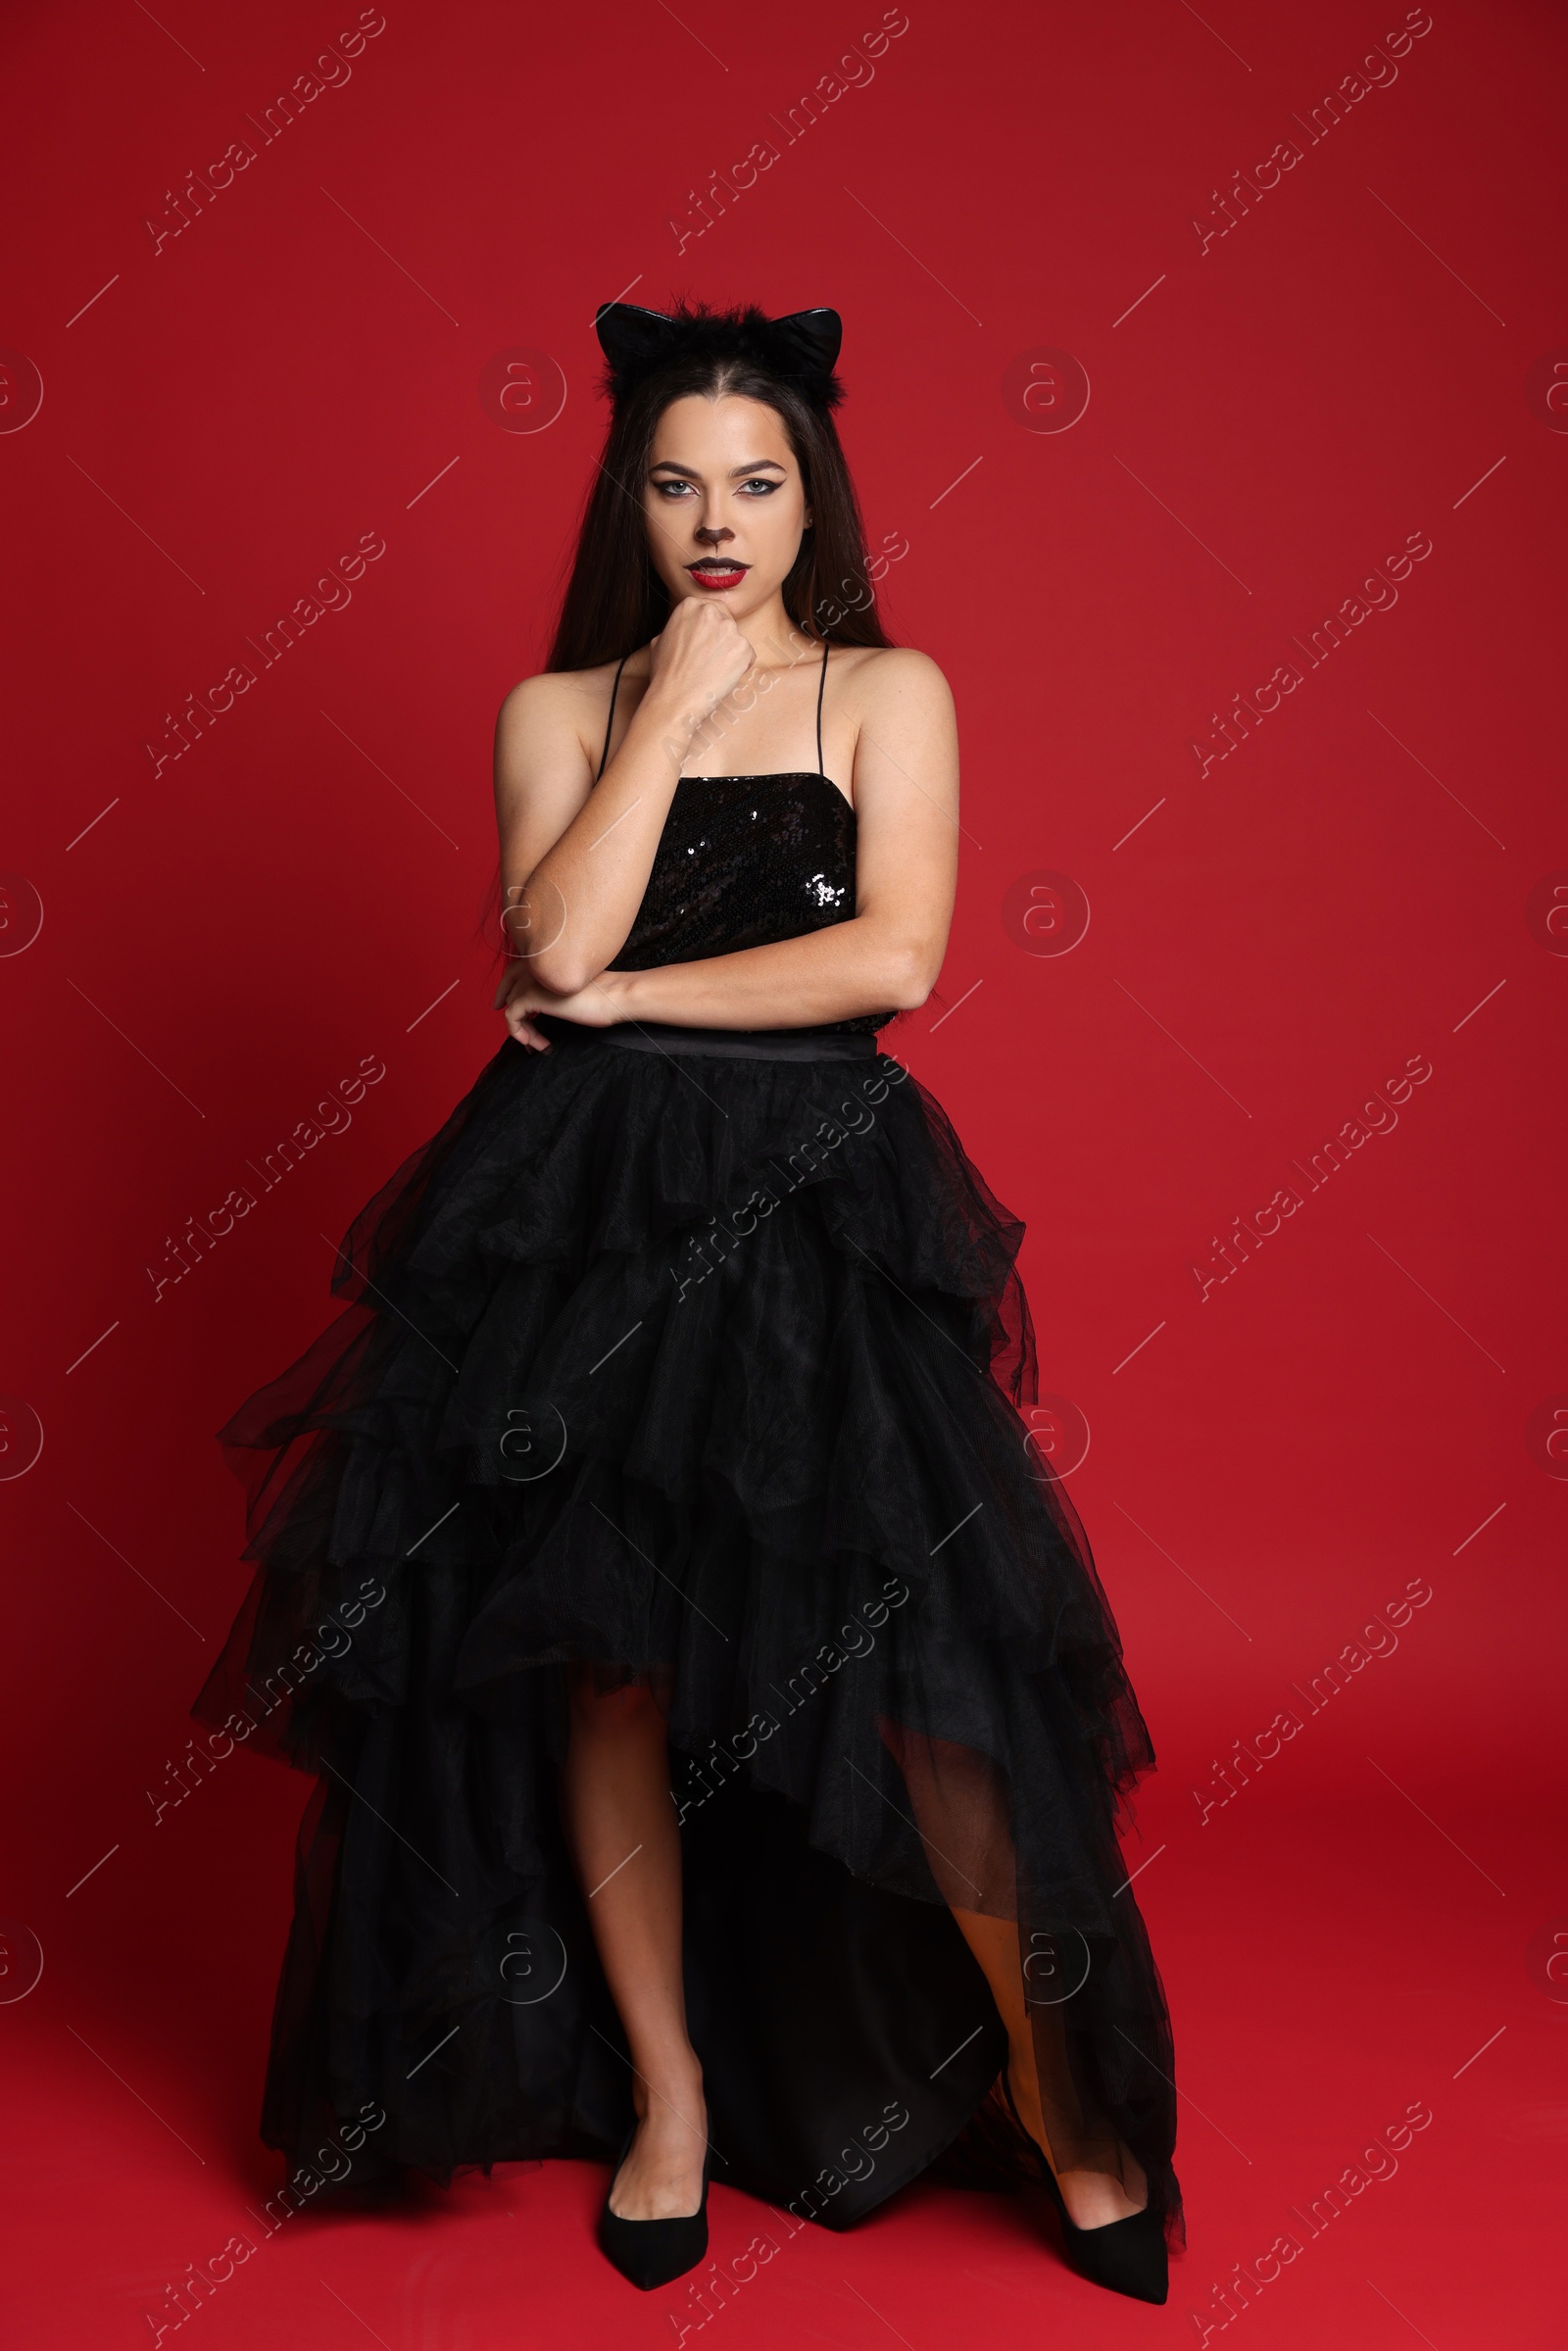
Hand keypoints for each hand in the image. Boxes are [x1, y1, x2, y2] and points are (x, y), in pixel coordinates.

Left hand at [492, 962, 629, 1049]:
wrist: (616, 997)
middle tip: (519, 1035)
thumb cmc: (603, 997)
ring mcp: (532, 980)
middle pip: (509, 989)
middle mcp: (536, 967)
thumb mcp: (571, 991)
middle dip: (509, 1011)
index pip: (515, 972)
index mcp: (546, 961)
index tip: (504, 1006)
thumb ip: (552, 992)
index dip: (506, 989)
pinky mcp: (532, 995)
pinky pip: (511, 1017)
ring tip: (541, 1046)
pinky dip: (520, 1033)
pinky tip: (541, 1044)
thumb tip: (538, 1009)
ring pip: (511, 1006)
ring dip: (523, 1031)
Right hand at [646, 595, 756, 737]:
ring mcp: (729, 628)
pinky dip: (740, 668)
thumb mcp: (661, 639)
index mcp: (690, 604)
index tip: (701, 647)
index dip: (708, 632)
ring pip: (737, 640)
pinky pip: (748, 656)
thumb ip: (680, 627)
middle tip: (708, 661)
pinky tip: (722, 678)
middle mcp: (711, 611)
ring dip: (730, 654)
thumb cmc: (664, 674)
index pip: (712, 611)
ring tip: (712, 672)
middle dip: (721, 639)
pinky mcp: (743, 648)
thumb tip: (687, 629)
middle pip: (727, 622)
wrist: (674, 699)